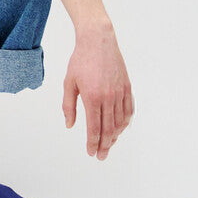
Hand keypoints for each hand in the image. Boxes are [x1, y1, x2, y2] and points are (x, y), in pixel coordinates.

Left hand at [62, 27, 133, 159]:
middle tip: (101, 156)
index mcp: (92, 97)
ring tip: (109, 144)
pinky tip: (120, 128)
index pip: (95, 128)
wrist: (98, 41)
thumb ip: (69, 105)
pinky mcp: (128, 88)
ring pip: (120, 122)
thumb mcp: (69, 82)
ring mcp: (120, 93)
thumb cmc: (80, 60)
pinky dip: (125, 123)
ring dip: (115, 136)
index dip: (93, 143)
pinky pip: (128, 111)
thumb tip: (69, 125)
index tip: (91, 153)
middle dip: (105, 145)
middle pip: (109, 129)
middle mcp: (109, 98)